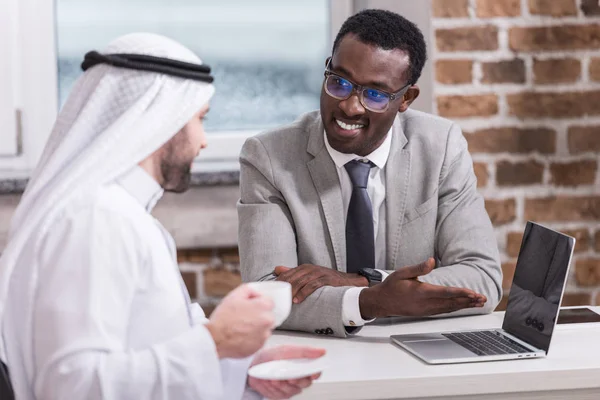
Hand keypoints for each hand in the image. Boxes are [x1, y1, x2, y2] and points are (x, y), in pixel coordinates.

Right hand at [205, 284, 273, 358]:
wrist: (215, 339)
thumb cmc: (223, 319)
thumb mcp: (234, 296)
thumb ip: (249, 290)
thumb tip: (256, 294)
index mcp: (263, 306)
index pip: (268, 301)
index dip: (257, 302)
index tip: (249, 306)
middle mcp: (267, 321)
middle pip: (267, 315)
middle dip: (258, 314)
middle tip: (243, 316)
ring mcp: (264, 335)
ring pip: (264, 328)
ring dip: (256, 327)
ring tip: (241, 327)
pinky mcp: (259, 346)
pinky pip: (259, 339)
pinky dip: (253, 337)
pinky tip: (241, 335)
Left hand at [248, 345, 325, 398]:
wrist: (253, 365)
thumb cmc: (271, 356)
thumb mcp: (288, 350)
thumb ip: (305, 351)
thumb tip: (321, 351)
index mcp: (302, 366)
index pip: (316, 372)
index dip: (315, 374)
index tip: (311, 373)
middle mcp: (298, 378)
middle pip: (305, 384)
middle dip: (296, 380)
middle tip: (288, 376)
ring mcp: (289, 388)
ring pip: (291, 390)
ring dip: (280, 383)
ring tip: (272, 376)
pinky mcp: (280, 395)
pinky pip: (279, 395)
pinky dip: (272, 387)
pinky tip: (268, 380)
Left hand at [274, 264, 367, 303]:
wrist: (348, 281)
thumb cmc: (327, 280)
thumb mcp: (309, 274)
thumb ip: (293, 272)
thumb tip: (277, 269)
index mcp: (304, 268)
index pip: (287, 273)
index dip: (278, 282)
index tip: (271, 291)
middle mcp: (310, 268)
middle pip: (292, 277)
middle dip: (283, 288)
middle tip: (276, 298)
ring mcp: (318, 273)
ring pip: (300, 281)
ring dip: (292, 291)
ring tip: (285, 300)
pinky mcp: (325, 279)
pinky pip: (311, 285)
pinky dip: (303, 293)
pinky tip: (297, 300)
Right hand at [359, 258, 486, 318]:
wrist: (382, 302)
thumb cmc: (392, 286)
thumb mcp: (402, 273)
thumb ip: (418, 268)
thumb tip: (431, 261)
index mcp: (421, 292)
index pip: (445, 293)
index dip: (461, 293)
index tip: (473, 293)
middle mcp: (426, 303)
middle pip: (451, 302)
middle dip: (468, 300)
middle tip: (482, 298)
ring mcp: (426, 310)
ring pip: (449, 308)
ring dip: (464, 305)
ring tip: (478, 303)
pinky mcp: (426, 312)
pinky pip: (444, 311)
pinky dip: (455, 308)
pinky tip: (463, 306)